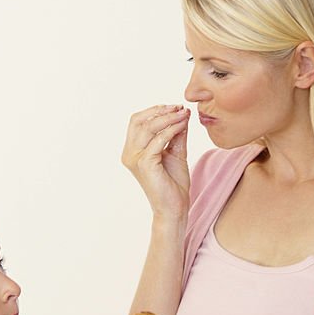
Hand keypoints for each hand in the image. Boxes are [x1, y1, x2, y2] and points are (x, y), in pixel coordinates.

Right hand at [121, 104, 190, 220]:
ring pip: (148, 127)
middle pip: (138, 121)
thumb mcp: (175, 152)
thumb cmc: (173, 183)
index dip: (155, 110)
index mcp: (132, 150)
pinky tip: (183, 126)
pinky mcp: (145, 164)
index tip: (176, 107)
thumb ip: (176, 134)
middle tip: (179, 107)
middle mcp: (129, 153)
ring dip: (168, 118)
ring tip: (184, 114)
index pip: (137, 121)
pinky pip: (158, 139)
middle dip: (160, 111)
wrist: (174, 207)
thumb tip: (182, 113)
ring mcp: (135, 159)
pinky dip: (171, 129)